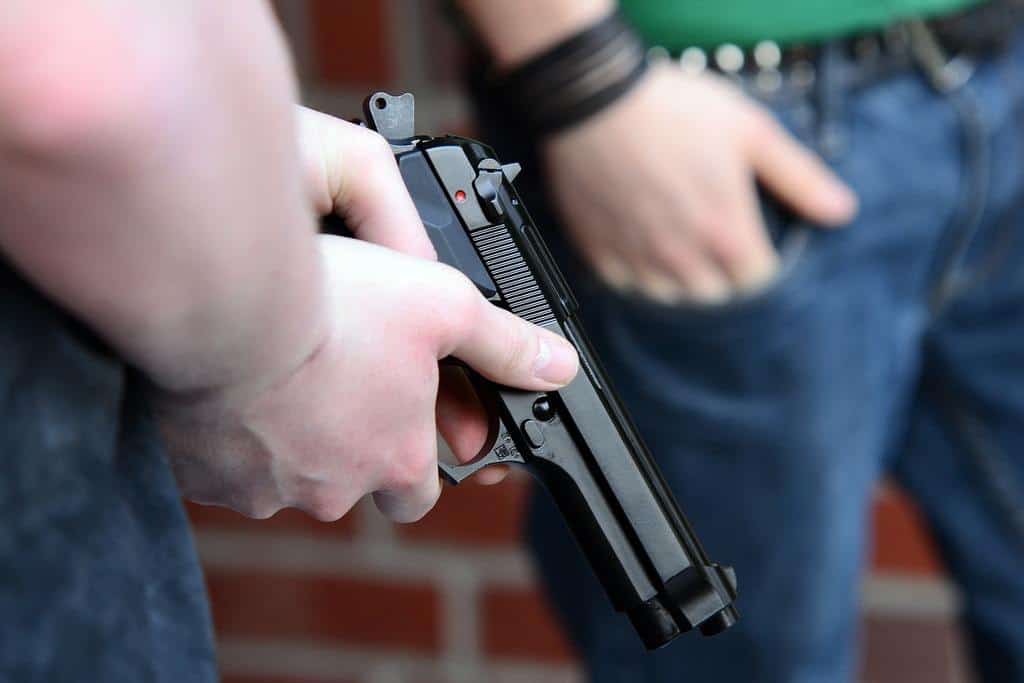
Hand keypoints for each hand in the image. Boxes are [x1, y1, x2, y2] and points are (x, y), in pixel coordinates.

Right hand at [155, 110, 578, 522]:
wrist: (228, 308)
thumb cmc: (336, 306)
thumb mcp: (443, 307)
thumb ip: (502, 343)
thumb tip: (557, 367)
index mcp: (395, 459)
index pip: (421, 493)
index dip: (417, 462)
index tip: (405, 430)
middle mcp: (333, 488)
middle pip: (350, 486)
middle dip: (347, 451)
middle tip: (335, 391)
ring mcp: (265, 490)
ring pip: (284, 478)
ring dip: (287, 440)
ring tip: (281, 377)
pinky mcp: (204, 479)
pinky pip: (224, 467)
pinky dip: (232, 436)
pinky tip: (234, 387)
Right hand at [542, 64, 857, 303]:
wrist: (596, 98)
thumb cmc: (674, 110)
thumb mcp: (751, 132)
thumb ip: (798, 178)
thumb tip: (841, 211)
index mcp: (725, 233)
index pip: (756, 283)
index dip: (759, 264)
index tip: (752, 245)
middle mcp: (682, 257)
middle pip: (714, 296)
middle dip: (722, 276)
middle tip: (715, 241)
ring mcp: (637, 258)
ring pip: (668, 296)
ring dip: (680, 279)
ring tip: (679, 246)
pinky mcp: (600, 252)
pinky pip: (625, 285)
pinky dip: (636, 272)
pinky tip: (639, 242)